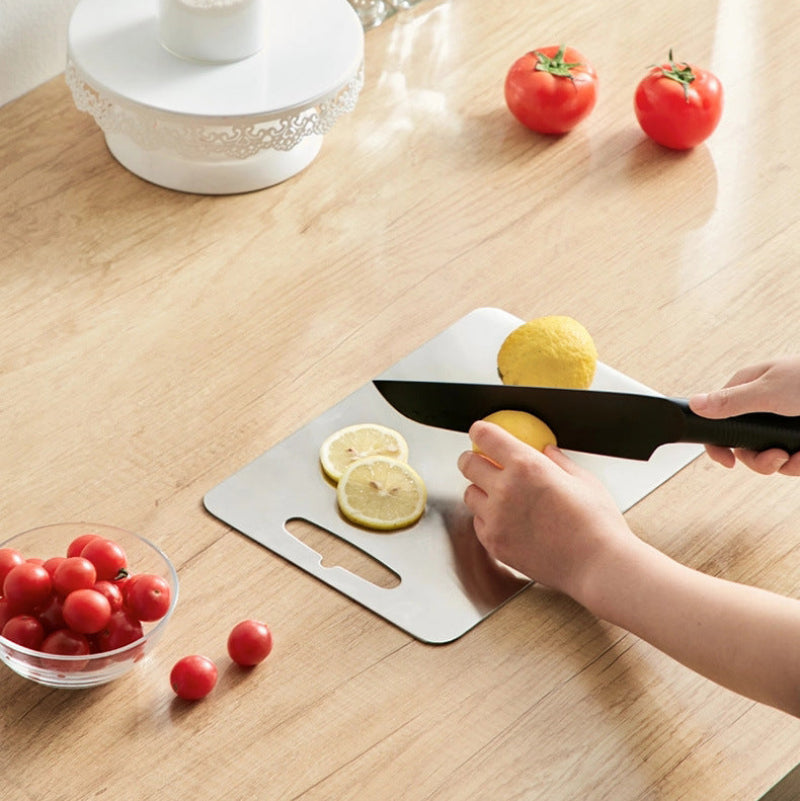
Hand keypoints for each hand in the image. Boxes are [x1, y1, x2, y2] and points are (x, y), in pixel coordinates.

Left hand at [457, 421, 632, 604]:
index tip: (480, 432)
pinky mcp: (494, 543)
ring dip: (479, 490)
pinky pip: (478, 523)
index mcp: (527, 466)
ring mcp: (496, 518)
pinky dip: (486, 518)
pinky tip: (506, 520)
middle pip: (467, 463)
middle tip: (480, 461)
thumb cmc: (596, 524)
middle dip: (472, 458)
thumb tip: (546, 451)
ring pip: (470, 494)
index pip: (486, 436)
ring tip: (498, 495)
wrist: (597, 565)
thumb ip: (558, 461)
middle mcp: (505, 489)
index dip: (480, 431)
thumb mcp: (582, 480)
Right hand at [689, 357, 799, 474]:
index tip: (726, 460)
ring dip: (782, 464)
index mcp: (749, 389)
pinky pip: (792, 460)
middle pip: (744, 445)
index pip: (718, 418)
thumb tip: (694, 404)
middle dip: (759, 459)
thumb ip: (731, 402)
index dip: (719, 443)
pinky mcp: (799, 438)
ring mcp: (783, 424)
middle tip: (775, 459)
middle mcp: (764, 408)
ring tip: (796, 458)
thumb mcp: (769, 391)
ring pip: (769, 456)